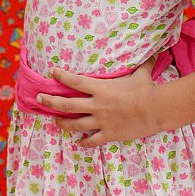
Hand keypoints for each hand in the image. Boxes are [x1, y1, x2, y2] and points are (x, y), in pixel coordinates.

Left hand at [36, 56, 158, 147]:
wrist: (155, 110)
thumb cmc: (146, 90)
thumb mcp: (142, 74)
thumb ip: (144, 64)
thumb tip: (154, 52)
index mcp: (101, 89)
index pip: (75, 81)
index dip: (62, 76)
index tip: (52, 72)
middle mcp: (97, 105)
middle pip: (67, 105)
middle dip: (51, 102)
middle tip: (39, 99)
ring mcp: (101, 121)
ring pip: (75, 124)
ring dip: (63, 123)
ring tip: (55, 122)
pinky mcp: (109, 134)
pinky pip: (92, 140)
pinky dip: (84, 142)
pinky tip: (79, 142)